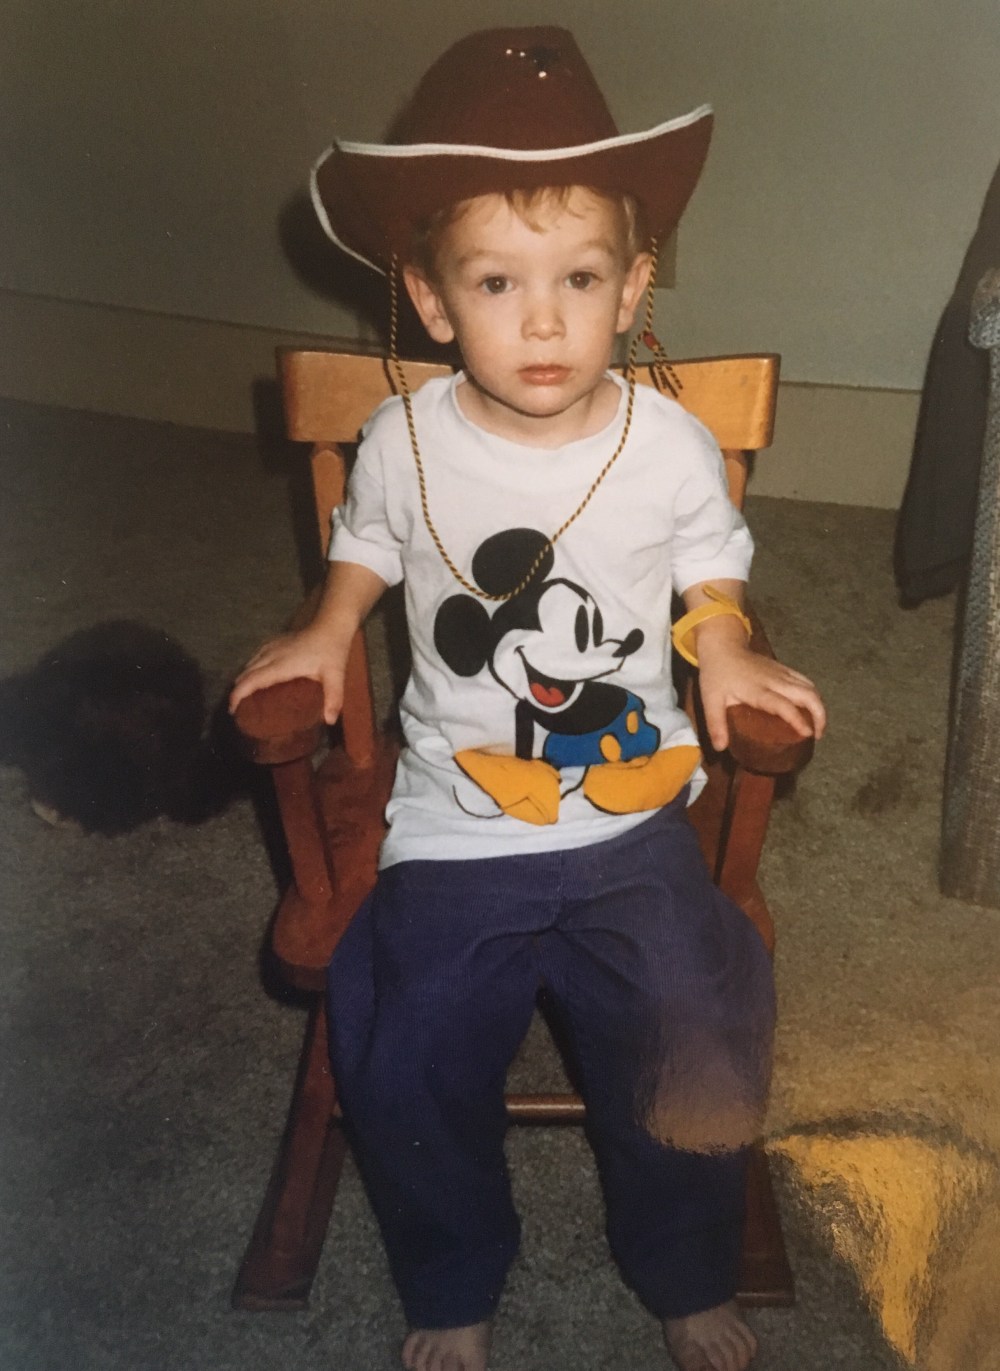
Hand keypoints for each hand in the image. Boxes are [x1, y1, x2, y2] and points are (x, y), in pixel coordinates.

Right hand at [228, 626, 346, 724]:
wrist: (331, 625)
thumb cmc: (332, 650)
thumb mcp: (335, 675)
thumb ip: (333, 698)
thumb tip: (329, 721)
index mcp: (281, 665)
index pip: (251, 680)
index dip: (238, 695)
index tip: (232, 710)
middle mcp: (271, 655)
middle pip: (245, 674)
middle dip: (237, 691)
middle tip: (238, 709)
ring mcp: (271, 647)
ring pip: (249, 664)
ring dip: (243, 680)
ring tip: (244, 697)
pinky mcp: (275, 642)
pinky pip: (255, 657)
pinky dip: (250, 670)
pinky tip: (255, 677)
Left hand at [696, 634, 825, 752]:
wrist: (722, 646)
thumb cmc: (717, 674)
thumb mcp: (711, 701)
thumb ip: (716, 724)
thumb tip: (721, 748)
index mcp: (758, 690)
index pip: (784, 705)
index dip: (798, 719)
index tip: (808, 734)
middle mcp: (775, 681)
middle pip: (807, 694)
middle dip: (819, 714)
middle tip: (817, 735)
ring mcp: (782, 673)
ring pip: (810, 686)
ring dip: (819, 705)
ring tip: (817, 725)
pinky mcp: (783, 669)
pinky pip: (805, 681)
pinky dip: (813, 695)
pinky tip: (810, 708)